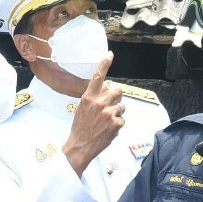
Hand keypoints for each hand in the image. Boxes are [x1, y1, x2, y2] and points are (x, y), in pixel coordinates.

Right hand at [63, 55, 123, 175]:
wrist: (80, 146)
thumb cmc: (80, 127)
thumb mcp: (83, 108)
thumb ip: (95, 97)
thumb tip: (107, 88)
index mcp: (89, 97)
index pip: (97, 77)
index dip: (104, 64)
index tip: (110, 54)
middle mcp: (100, 103)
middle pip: (118, 90)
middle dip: (117, 95)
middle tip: (111, 103)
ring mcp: (109, 113)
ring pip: (121, 106)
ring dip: (117, 112)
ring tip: (106, 121)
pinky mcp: (116, 124)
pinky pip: (122, 119)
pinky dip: (117, 125)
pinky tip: (108, 130)